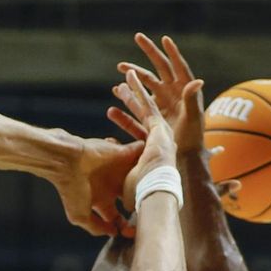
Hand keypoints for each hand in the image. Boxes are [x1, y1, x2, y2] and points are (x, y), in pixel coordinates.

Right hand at [56, 136, 143, 235]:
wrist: (68, 161)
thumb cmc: (71, 188)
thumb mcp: (80, 216)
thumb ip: (96, 227)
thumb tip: (114, 233)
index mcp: (101, 200)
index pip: (118, 217)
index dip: (126, 226)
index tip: (133, 232)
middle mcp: (111, 185)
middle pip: (133, 197)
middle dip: (142, 202)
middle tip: (148, 206)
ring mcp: (118, 169)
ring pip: (141, 176)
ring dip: (147, 179)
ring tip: (153, 185)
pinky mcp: (123, 153)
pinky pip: (141, 152)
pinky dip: (146, 156)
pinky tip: (147, 165)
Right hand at [107, 33, 206, 153]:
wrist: (184, 159)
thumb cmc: (193, 139)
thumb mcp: (193, 118)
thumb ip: (192, 99)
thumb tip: (198, 80)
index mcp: (185, 90)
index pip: (178, 66)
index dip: (172, 52)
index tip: (164, 39)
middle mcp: (173, 93)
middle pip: (159, 68)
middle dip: (149, 52)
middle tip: (138, 36)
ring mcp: (161, 103)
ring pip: (145, 84)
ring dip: (133, 75)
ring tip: (120, 69)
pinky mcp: (151, 115)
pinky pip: (138, 103)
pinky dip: (128, 98)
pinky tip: (116, 93)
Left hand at [115, 68, 176, 208]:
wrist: (155, 192)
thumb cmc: (142, 194)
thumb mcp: (127, 183)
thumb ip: (121, 177)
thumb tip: (109, 182)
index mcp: (151, 155)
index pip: (137, 134)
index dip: (125, 122)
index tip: (112, 114)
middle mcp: (158, 142)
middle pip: (143, 116)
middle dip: (131, 102)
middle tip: (119, 90)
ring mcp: (161, 134)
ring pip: (146, 107)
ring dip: (135, 91)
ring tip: (125, 76)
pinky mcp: (160, 127)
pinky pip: (147, 103)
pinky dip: (138, 89)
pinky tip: (130, 76)